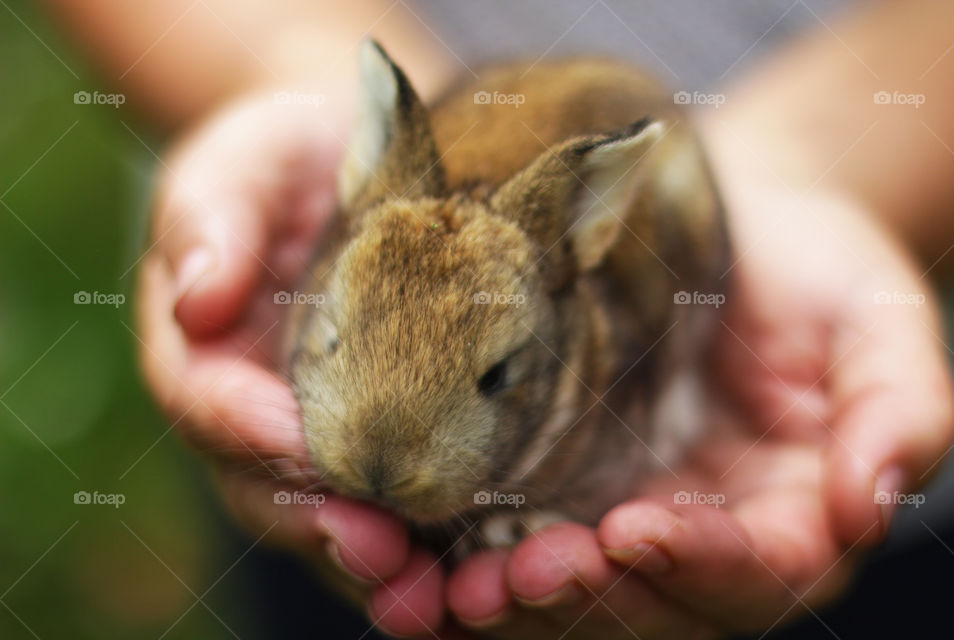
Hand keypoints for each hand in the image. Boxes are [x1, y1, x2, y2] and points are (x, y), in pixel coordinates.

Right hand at [135, 87, 430, 623]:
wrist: (350, 167)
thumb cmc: (288, 159)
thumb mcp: (242, 164)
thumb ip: (211, 219)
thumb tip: (198, 298)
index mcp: (200, 346)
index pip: (205, 399)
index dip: (246, 427)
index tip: (301, 442)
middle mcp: (247, 407)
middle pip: (260, 484)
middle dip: (314, 520)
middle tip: (374, 545)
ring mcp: (310, 432)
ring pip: (321, 517)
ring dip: (367, 557)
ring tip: (420, 582)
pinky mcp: (375, 441)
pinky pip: (382, 507)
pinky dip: (415, 546)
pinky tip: (458, 568)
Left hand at [388, 126, 953, 637]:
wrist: (738, 218)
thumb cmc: (818, 265)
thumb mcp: (878, 321)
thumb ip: (898, 412)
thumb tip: (873, 502)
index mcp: (792, 515)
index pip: (755, 572)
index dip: (700, 563)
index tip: (634, 529)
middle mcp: (707, 535)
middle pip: (654, 605)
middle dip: (587, 600)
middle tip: (513, 578)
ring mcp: (629, 514)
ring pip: (578, 594)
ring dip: (515, 604)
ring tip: (453, 589)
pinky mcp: (565, 484)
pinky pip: (518, 544)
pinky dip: (469, 565)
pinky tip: (419, 561)